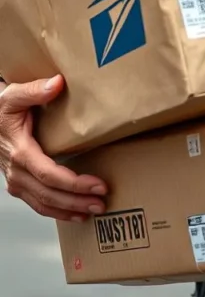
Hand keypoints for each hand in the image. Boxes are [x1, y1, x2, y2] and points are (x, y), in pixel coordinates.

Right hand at [0, 75, 107, 221]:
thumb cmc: (2, 109)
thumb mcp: (14, 94)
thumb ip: (35, 89)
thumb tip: (56, 83)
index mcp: (20, 152)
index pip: (49, 175)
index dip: (74, 183)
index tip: (97, 184)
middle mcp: (17, 172)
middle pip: (49, 194)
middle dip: (77, 200)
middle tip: (102, 201)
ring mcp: (16, 181)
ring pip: (44, 204)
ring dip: (70, 210)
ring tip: (94, 209)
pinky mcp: (20, 185)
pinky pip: (38, 204)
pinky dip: (57, 212)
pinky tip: (75, 213)